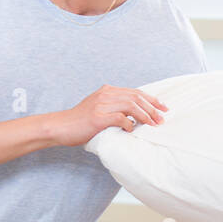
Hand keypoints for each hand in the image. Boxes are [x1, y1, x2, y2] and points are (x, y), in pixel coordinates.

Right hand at [50, 84, 167, 146]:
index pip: (135, 92)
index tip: (163, 108)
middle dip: (152, 108)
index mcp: (107, 91)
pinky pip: (121, 118)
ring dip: (146, 116)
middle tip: (162, 119)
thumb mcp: (97, 108)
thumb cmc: (79, 122)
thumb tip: (134, 116)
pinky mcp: (98, 117)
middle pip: (136, 97)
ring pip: (131, 106)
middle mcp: (105, 95)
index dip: (152, 99)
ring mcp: (101, 105)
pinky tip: (132, 130)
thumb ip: (113, 107)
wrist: (59, 127)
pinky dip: (130, 124)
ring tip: (153, 125)